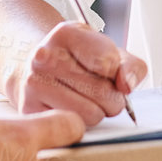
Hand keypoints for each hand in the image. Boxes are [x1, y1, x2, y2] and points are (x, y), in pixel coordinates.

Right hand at [7, 22, 146, 126]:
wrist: (38, 69)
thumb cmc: (77, 61)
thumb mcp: (108, 52)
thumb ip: (130, 65)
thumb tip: (126, 85)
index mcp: (65, 33)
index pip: (108, 63)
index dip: (116, 71)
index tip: (106, 69)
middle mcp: (44, 56)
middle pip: (101, 91)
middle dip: (111, 97)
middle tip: (101, 91)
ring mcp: (33, 84)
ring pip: (90, 114)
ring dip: (97, 112)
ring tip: (86, 100)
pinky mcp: (30, 110)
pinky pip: (73, 127)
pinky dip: (80, 123)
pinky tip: (71, 108)